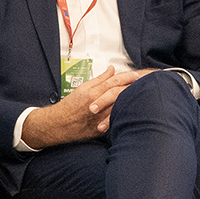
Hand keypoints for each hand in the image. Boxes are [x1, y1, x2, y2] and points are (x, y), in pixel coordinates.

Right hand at [21, 67, 150, 149]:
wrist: (59, 124)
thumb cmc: (69, 106)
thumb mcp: (82, 88)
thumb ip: (99, 79)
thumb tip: (111, 70)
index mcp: (92, 93)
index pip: (114, 81)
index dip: (126, 77)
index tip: (135, 75)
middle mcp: (97, 104)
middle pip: (119, 93)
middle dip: (131, 87)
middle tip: (140, 84)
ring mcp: (100, 117)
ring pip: (120, 107)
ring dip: (130, 101)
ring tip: (138, 96)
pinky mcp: (101, 128)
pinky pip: (116, 120)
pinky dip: (123, 115)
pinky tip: (130, 112)